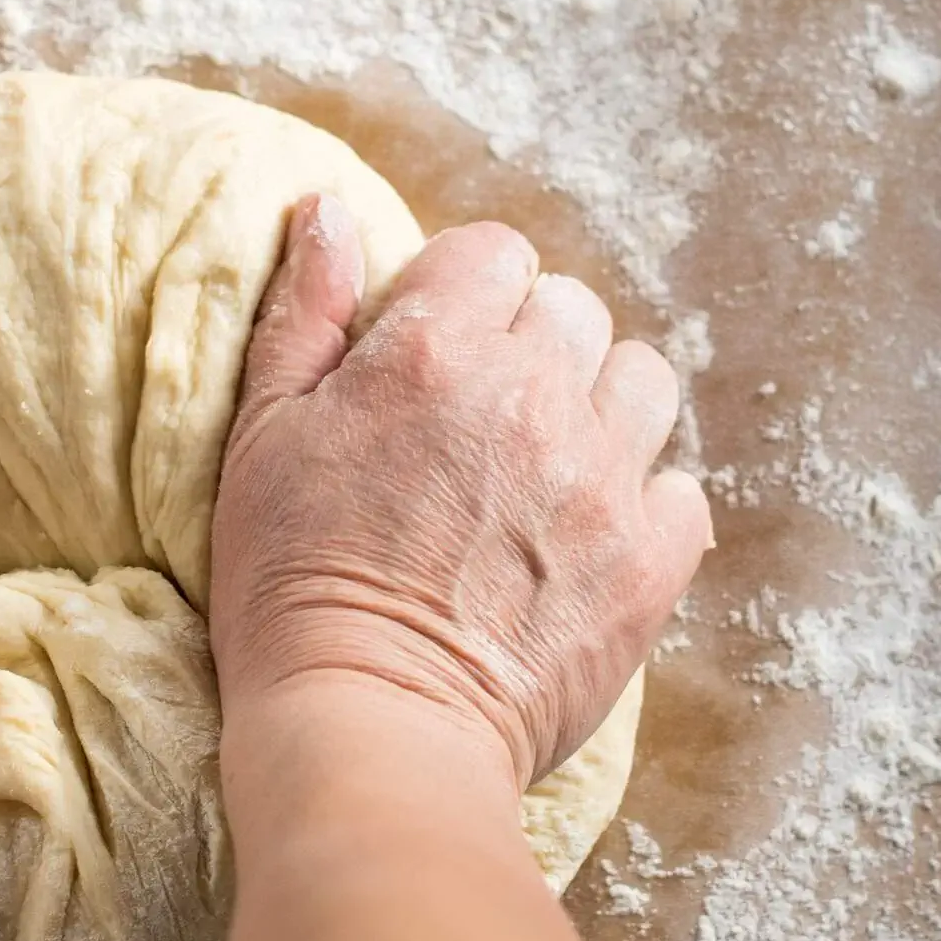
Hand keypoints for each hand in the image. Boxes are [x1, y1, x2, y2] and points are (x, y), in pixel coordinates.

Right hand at [211, 196, 710, 791]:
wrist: (367, 728)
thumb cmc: (288, 585)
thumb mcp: (260, 436)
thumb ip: (305, 313)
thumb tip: (330, 211)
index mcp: (434, 350)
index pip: (493, 253)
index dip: (460, 296)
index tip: (434, 356)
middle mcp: (533, 394)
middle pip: (572, 309)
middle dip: (529, 348)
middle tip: (477, 426)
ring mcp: (604, 478)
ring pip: (644, 381)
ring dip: (599, 407)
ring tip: (544, 469)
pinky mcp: (652, 562)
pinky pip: (680, 489)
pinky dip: (641, 503)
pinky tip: (582, 538)